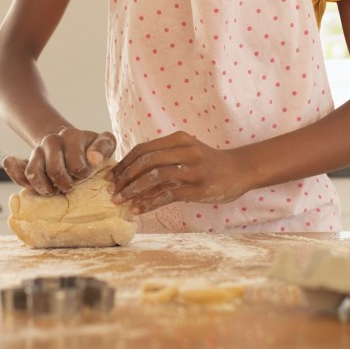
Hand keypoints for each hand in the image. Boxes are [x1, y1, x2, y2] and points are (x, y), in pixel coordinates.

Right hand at [3, 126, 115, 195]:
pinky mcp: (28, 160)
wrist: (69, 141)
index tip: (86, 173)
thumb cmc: (90, 147)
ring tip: (57, 189)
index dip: (83, 175)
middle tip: (72, 185)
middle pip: (55, 172)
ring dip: (47, 188)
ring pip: (34, 174)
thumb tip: (93, 159)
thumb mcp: (104, 143)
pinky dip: (20, 180)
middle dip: (66, 185)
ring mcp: (38, 151)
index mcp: (71, 136)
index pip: (76, 166)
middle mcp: (52, 141)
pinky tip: (32, 187)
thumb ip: (104, 147)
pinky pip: (19, 172)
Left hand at [107, 131, 248, 214]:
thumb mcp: (186, 151)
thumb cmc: (207, 162)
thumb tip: (129, 173)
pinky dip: (150, 202)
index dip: (124, 163)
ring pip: (155, 177)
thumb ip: (163, 157)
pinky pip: (168, 195)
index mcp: (179, 139)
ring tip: (120, 202)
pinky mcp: (199, 188)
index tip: (110, 176)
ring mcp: (193, 169)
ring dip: (133, 190)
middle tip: (111, 191)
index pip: (143, 149)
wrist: (239, 170)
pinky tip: (138, 209)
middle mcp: (186, 150)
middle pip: (146, 161)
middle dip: (125, 177)